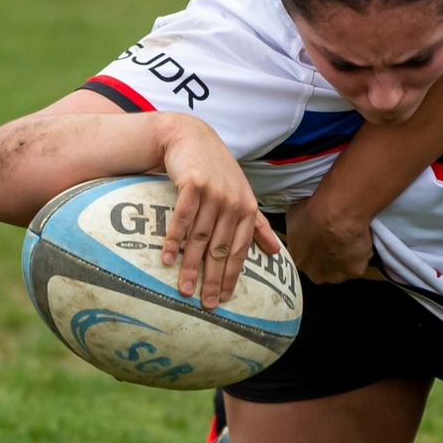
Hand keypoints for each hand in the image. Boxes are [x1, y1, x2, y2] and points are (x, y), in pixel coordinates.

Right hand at [157, 116, 280, 307]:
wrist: (190, 138)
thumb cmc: (218, 171)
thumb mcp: (242, 195)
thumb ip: (257, 223)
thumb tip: (276, 251)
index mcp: (248, 209)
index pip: (240, 250)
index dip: (232, 275)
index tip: (224, 298)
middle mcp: (234, 203)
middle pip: (221, 249)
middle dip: (214, 279)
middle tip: (206, 304)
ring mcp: (214, 194)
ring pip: (201, 238)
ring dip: (191, 266)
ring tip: (184, 289)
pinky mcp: (192, 186)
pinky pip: (182, 219)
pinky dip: (173, 240)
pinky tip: (166, 259)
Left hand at [280, 194, 374, 284]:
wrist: (337, 216)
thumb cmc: (313, 213)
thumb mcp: (295, 216)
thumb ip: (298, 229)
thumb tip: (303, 225)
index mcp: (299, 261)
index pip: (305, 259)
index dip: (313, 248)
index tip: (320, 237)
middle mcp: (316, 274)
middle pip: (323, 269)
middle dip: (328, 257)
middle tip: (335, 239)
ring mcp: (337, 275)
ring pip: (342, 268)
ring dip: (345, 257)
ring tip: (349, 238)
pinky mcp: (355, 271)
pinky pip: (359, 262)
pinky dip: (361, 252)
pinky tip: (360, 238)